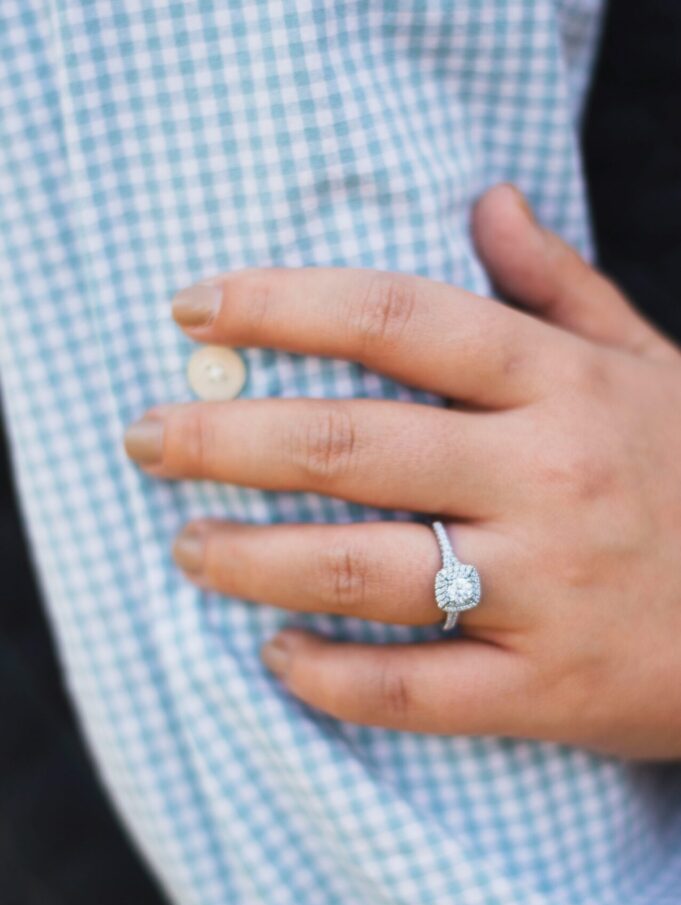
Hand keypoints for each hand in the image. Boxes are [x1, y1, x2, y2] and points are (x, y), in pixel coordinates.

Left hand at [124, 185, 680, 758]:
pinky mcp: (545, 688)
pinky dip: (329, 680)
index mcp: (564, 385)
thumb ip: (560, 287)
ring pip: (360, 570)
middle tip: (144, 438)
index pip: (396, 320)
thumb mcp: (647, 364)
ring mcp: (546, 588)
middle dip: (220, 438)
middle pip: (345, 443)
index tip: (192, 311)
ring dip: (249, 559)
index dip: (280, 304)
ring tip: (186, 546)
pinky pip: (413, 691)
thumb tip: (487, 201)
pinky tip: (278, 656)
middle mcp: (548, 478)